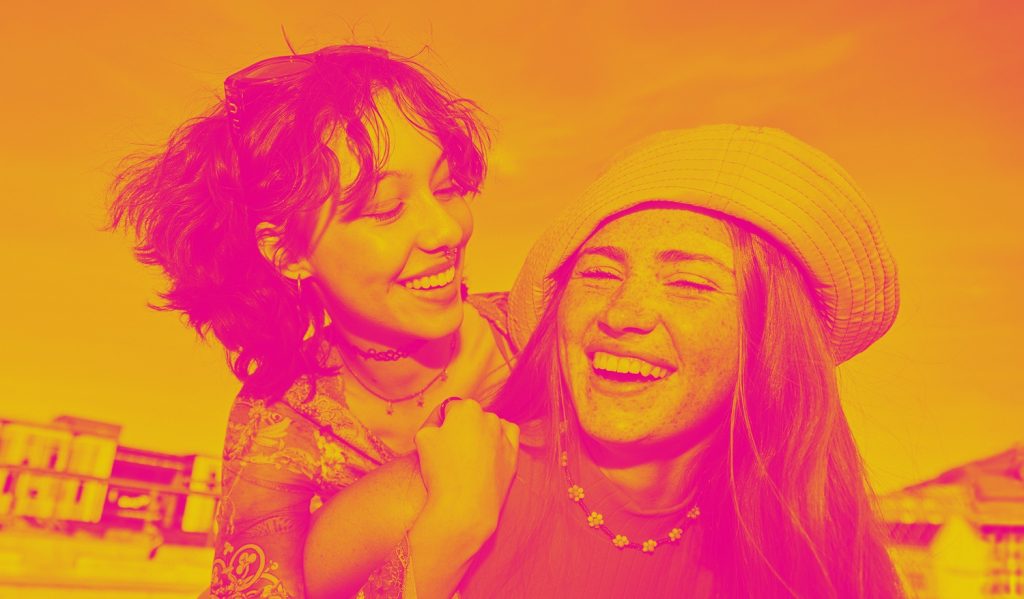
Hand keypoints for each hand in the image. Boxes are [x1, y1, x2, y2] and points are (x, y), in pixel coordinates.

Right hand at [414, 398, 519, 541]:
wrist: (465, 507)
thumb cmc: (441, 471)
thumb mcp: (422, 437)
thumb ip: (432, 422)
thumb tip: (442, 423)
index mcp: (467, 408)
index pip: (448, 410)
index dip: (437, 425)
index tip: (433, 442)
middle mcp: (489, 417)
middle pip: (469, 418)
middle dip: (459, 430)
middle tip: (447, 453)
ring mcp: (504, 436)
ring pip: (487, 428)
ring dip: (478, 436)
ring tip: (465, 460)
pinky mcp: (513, 455)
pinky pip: (506, 439)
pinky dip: (497, 441)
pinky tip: (487, 452)